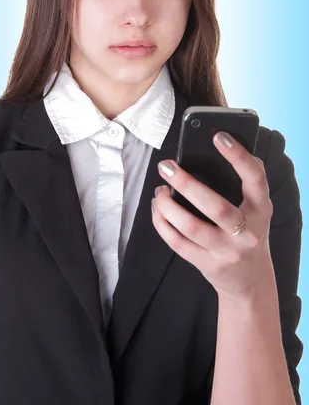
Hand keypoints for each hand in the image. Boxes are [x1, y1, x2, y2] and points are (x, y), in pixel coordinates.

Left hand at [152, 131, 275, 298]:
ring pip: (191, 227)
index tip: (218, 137)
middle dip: (187, 184)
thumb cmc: (246, 231)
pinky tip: (157, 209)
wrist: (250, 280)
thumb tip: (215, 146)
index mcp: (260, 208)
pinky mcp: (207, 264)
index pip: (255, 178)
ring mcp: (227, 251)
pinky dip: (162, 223)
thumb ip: (243, 181)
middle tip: (166, 167)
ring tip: (159, 191)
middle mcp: (247, 231)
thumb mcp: (255, 208)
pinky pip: (178, 243)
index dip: (238, 156)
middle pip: (216, 207)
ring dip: (168, 206)